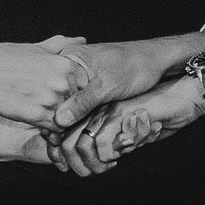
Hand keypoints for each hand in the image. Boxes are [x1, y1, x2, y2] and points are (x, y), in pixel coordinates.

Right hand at [0, 40, 89, 130]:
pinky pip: (54, 128)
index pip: (86, 85)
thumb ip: (61, 45)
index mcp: (66, 64)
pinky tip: (38, 118)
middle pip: (79, 102)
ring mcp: (51, 101)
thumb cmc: (6, 58)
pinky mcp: (38, 116)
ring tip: (45, 112)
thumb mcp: (36, 48)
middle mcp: (62, 83)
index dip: (77, 91)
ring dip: (61, 118)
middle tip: (55, 105)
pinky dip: (50, 127)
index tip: (65, 93)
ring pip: (68, 117)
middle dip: (70, 105)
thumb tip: (81, 39)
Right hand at [48, 39, 179, 132]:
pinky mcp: (87, 88)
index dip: (49, 112)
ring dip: (64, 123)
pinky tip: (74, 137)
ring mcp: (78, 78)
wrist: (155, 61)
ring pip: (64, 104)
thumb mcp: (107, 86)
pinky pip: (75, 105)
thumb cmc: (134, 67)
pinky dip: (75, 120)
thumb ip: (83, 102)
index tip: (51, 135)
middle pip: (54, 97)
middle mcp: (69, 67)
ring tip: (63, 145)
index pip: (50, 89)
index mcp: (69, 58)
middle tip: (56, 144)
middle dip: (54, 120)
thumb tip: (59, 120)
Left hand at [51, 78, 202, 175]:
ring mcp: (108, 110)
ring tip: (107, 167)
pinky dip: (108, 157)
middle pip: (66, 142)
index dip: (62, 157)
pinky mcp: (122, 113)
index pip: (63, 134)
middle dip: (77, 166)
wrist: (186, 94)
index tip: (72, 169)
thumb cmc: (162, 113)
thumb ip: (114, 144)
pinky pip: (103, 142)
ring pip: (80, 144)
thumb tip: (96, 162)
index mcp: (96, 111)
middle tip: (93, 172)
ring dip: (92, 165)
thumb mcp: (132, 133)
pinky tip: (119, 157)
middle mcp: (98, 108)